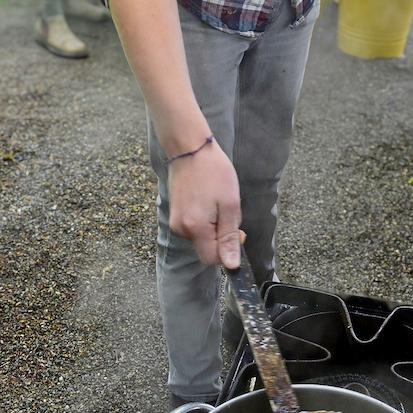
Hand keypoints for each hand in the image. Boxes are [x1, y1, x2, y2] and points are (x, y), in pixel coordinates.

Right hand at [167, 140, 243, 267]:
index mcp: (195, 228)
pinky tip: (208, 198)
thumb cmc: (213, 172)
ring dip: (214, 224)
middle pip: (208, 247)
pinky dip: (205, 218)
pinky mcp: (175, 213)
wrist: (190, 148)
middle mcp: (180, 229)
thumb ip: (229, 237)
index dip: (229, 250)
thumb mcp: (230, 204)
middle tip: (226, 208)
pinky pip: (195, 226)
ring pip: (202, 236)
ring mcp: (175, 221)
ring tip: (216, 199)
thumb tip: (231, 265)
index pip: (213, 258)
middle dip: (222, 233)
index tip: (237, 230)